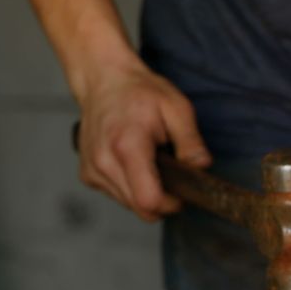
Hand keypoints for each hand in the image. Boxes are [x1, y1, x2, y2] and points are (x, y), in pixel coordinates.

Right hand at [74, 62, 209, 220]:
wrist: (103, 81)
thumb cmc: (140, 92)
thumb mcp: (177, 108)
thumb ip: (191, 142)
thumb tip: (202, 167)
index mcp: (127, 146)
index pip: (148, 200)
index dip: (171, 203)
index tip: (181, 191)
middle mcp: (104, 162)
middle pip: (140, 208)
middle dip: (162, 200)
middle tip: (170, 174)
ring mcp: (92, 170)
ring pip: (129, 205)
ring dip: (145, 192)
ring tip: (150, 161)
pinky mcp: (88, 175)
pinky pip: (117, 196)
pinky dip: (131, 187)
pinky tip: (134, 163)